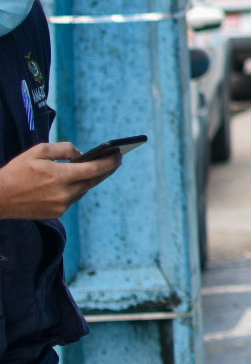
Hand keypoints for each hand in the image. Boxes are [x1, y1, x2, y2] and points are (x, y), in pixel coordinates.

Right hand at [0, 142, 121, 219]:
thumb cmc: (17, 171)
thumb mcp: (39, 151)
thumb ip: (64, 149)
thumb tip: (82, 154)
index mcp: (61, 176)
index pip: (95, 169)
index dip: (110, 162)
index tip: (120, 155)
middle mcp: (64, 193)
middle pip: (93, 181)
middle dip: (106, 170)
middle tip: (116, 160)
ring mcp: (61, 206)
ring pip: (84, 190)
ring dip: (91, 180)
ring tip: (99, 169)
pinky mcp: (57, 213)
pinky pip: (73, 199)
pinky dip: (76, 189)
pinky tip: (78, 182)